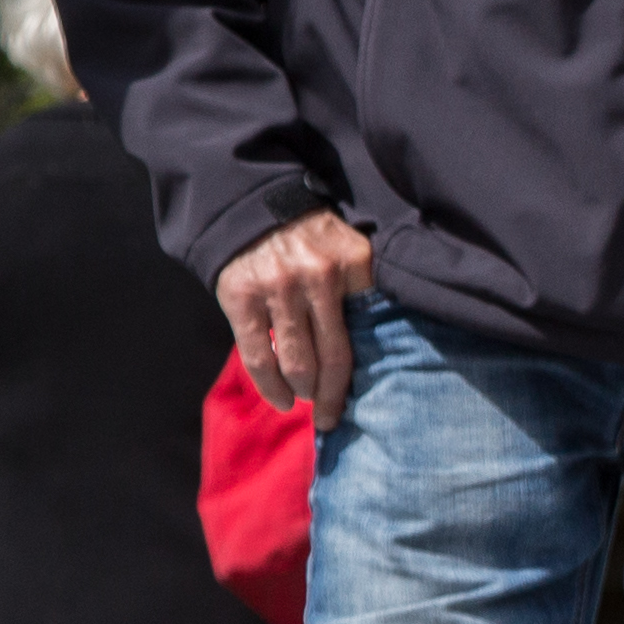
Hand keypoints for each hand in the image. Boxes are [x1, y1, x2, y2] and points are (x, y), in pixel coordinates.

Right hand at [220, 210, 376, 426]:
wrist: (253, 206)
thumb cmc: (310, 239)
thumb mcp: (348, 250)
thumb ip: (363, 289)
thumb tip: (382, 346)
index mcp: (353, 265)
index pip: (368, 332)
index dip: (368, 371)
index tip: (369, 396)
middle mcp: (318, 277)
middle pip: (334, 356)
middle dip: (333, 396)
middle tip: (332, 418)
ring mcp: (277, 288)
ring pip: (297, 362)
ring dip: (304, 393)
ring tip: (306, 405)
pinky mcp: (241, 298)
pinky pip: (258, 356)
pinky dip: (270, 387)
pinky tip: (280, 401)